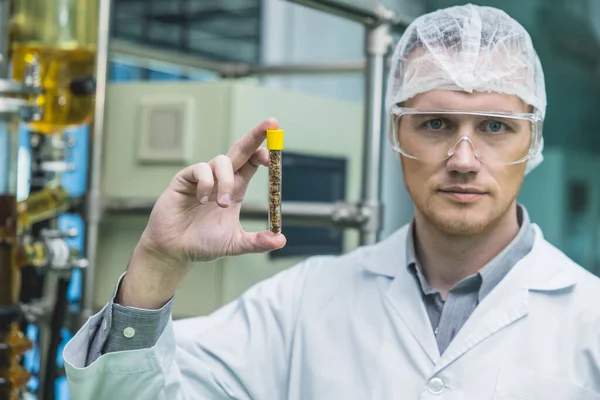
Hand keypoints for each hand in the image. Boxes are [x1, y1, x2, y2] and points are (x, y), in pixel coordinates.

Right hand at [119, 118, 285, 308]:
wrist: (174, 251)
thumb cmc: (203, 244)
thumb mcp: (235, 243)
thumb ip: (257, 242)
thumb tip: (281, 240)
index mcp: (236, 189)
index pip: (253, 163)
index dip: (264, 155)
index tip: (274, 155)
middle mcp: (221, 178)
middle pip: (242, 149)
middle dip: (256, 135)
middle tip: (272, 122)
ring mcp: (203, 177)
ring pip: (222, 161)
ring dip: (226, 181)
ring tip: (221, 204)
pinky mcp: (184, 178)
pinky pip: (201, 169)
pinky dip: (207, 184)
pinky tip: (202, 200)